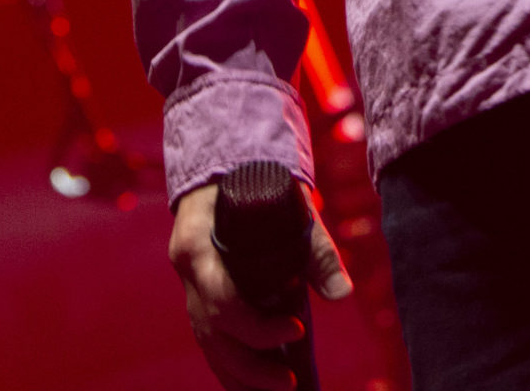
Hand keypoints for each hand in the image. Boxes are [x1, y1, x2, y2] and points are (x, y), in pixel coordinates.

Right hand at [169, 180, 352, 388]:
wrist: (224, 162)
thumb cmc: (259, 182)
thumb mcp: (288, 205)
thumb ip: (316, 250)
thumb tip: (342, 294)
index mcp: (198, 243)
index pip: (223, 301)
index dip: (257, 327)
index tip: (295, 330)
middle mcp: (187, 269)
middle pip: (212, 333)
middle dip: (251, 365)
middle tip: (289, 382)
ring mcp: (188, 284)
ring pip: (206, 343)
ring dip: (239, 375)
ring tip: (279, 389)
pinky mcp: (196, 294)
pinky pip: (207, 339)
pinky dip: (228, 366)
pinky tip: (250, 385)